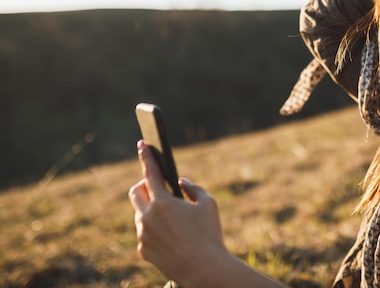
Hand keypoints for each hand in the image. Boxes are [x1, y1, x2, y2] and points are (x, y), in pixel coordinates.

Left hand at [128, 141, 226, 285]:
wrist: (203, 269)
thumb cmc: (209, 235)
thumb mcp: (208, 205)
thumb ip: (193, 189)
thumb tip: (181, 183)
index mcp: (163, 202)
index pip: (150, 173)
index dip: (146, 156)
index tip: (142, 144)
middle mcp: (147, 217)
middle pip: (136, 192)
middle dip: (144, 185)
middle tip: (157, 187)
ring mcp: (143, 235)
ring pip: (141, 214)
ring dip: (151, 209)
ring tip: (172, 218)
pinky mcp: (143, 250)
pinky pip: (145, 233)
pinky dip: (154, 229)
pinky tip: (171, 236)